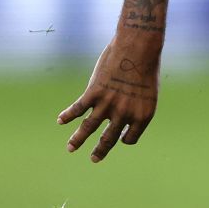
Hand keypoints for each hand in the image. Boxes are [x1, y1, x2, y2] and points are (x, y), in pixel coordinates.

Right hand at [58, 35, 159, 162]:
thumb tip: (124, 115)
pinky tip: (60, 120)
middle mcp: (124, 114)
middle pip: (108, 139)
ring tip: (70, 149)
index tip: (119, 137)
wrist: (138, 48)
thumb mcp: (148, 91)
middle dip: (100, 151)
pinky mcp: (94, 93)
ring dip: (78, 140)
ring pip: (88, 128)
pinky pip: (78, 109)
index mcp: (142, 116)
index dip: (124, 139)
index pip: (130, 138)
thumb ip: (136, 105)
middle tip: (94, 159)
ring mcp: (108, 104)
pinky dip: (68, 115)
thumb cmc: (146, 66)